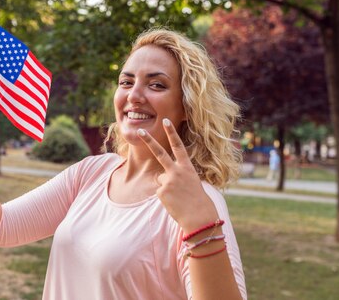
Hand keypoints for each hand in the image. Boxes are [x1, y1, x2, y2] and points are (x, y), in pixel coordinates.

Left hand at [137, 118, 218, 232]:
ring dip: (167, 188)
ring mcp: (168, 180)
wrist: (199, 217)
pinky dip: (165, 197)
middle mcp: (177, 171)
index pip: (178, 146)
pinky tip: (174, 202)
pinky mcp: (161, 191)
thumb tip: (162, 177)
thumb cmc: (197, 201)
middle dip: (149, 141)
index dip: (172, 133)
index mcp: (187, 167)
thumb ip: (178, 175)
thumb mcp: (191, 183)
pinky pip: (159, 191)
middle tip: (139, 130)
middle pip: (159, 153)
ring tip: (178, 197)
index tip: (166, 121)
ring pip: (160, 180)